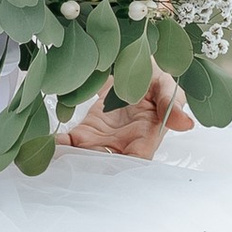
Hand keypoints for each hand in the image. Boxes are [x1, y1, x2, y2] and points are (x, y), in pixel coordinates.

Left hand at [57, 74, 189, 159]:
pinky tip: (44, 144)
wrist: (127, 62)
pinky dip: (58, 147)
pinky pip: (72, 145)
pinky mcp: (86, 132)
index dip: (122, 166)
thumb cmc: (152, 74)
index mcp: (147, 136)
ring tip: (51, 160)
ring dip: (71, 162)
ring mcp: (103, 140)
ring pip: (87, 160)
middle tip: (72, 167)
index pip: (137, 161)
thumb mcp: (164, 82)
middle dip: (91, 169)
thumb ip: (171, 102)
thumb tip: (186, 124)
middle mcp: (124, 144)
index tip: (106, 165)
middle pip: (108, 165)